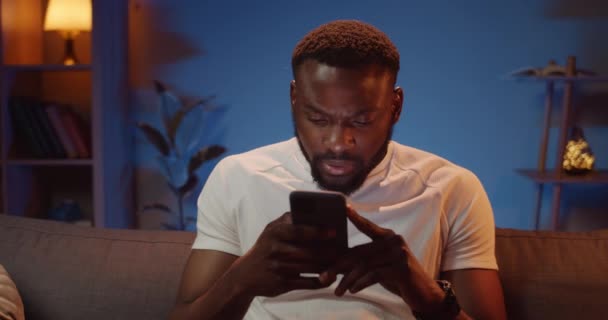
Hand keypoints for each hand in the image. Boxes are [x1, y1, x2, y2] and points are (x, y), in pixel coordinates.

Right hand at [228, 212, 337, 297]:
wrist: (245, 274)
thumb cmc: (266, 247)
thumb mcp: (272, 230)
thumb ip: (290, 220)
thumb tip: (315, 213)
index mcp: (275, 232)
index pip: (299, 230)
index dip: (318, 231)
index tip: (334, 232)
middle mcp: (275, 249)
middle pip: (309, 252)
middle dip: (329, 252)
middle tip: (343, 250)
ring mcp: (278, 268)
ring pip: (311, 268)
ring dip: (328, 266)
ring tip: (341, 263)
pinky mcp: (282, 284)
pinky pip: (307, 283)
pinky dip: (321, 281)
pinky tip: (329, 277)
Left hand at [320, 207, 443, 311]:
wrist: (424, 294)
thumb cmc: (398, 279)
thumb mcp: (380, 266)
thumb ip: (363, 261)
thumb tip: (335, 266)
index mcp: (388, 237)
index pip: (368, 226)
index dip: (355, 217)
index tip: (344, 207)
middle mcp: (394, 241)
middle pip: (359, 252)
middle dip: (339, 266)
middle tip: (324, 278)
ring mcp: (399, 254)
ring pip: (364, 265)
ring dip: (348, 279)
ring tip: (338, 291)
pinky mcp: (402, 268)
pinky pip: (374, 274)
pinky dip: (361, 283)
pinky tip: (353, 290)